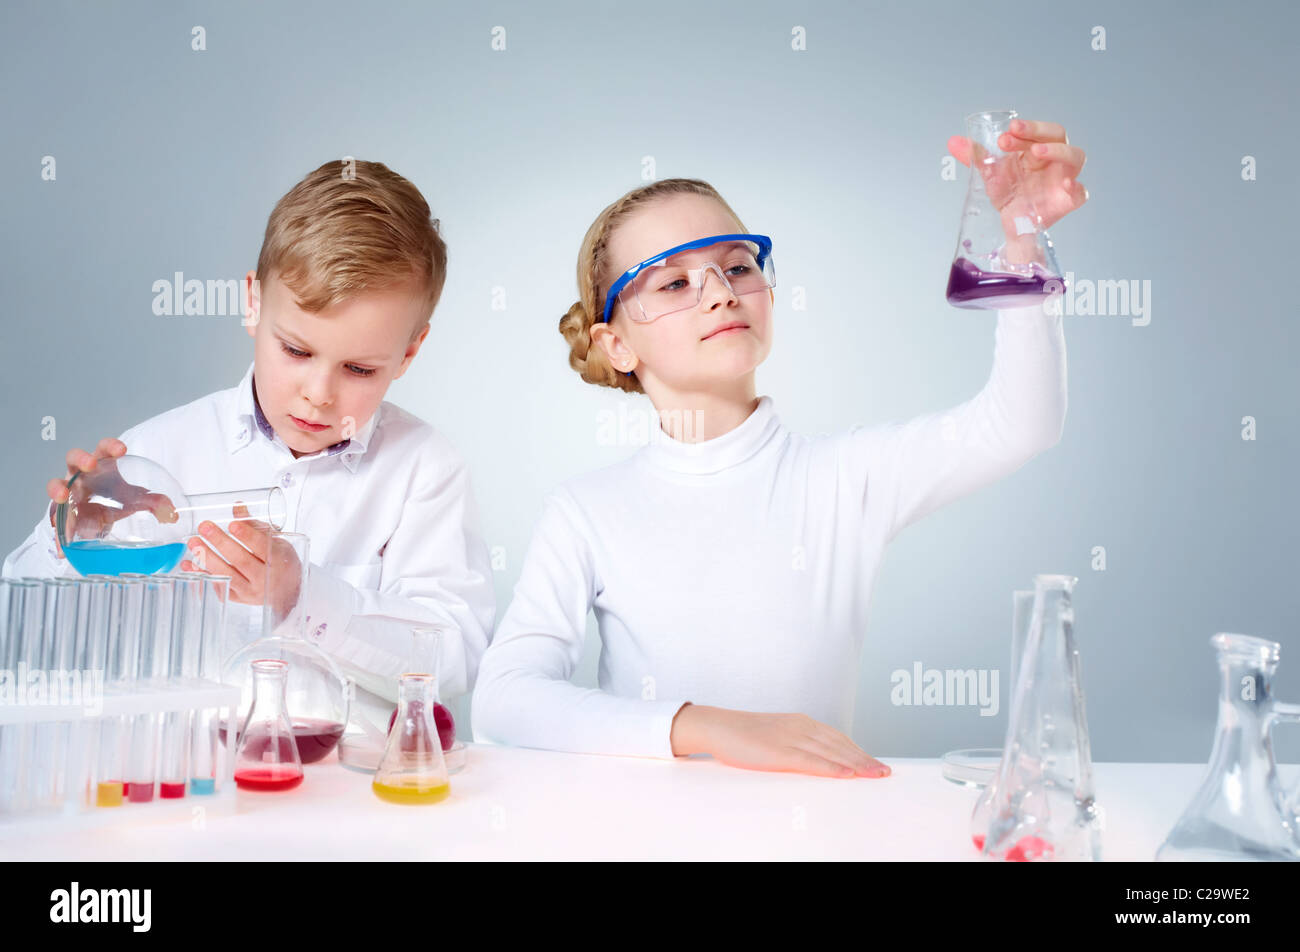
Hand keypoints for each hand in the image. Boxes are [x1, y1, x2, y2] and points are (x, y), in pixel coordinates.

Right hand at [46, 438, 177, 555]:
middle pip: (74, 459)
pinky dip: (58, 535)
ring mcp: (67, 492)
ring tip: (64, 496)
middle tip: (90, 464)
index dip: (110, 446)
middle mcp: (80, 475)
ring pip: (56, 485)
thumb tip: (171, 514)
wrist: (96, 518)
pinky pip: (56, 522)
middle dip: (81, 459)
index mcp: (99, 466)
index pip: (103, 449)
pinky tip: (62, 547)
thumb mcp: (133, 498)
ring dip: (58, 489)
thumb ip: (153, 502)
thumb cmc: (113, 498)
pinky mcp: (61, 513)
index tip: (122, 450)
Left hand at [180, 505, 299, 615]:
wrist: (288, 592)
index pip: (263, 548)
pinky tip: (189, 563)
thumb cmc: (281, 563)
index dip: (248, 536)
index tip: (233, 524)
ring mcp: (250, 591)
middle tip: (205, 527)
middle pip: (241, 561)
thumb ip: (255, 526)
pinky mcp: (238, 599)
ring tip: (193, 542)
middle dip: (221, 542)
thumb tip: (237, 506)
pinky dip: (202, 574)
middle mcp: (265, 579)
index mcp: (279, 561)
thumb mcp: (276, 542)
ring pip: (227, 575)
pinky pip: (218, 586)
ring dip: (207, 558)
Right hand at [670, 703, 890, 777]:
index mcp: (801, 722)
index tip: (875, 763)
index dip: (858, 751)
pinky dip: (831, 767)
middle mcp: (800, 726)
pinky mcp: (779, 750)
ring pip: (831, 752)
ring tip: (874, 775)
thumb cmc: (743, 735)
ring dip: (856, 764)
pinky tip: (845, 775)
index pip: (837, 738)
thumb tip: (815, 761)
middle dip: (864, 759)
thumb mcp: (775, 737)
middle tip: (884, 772)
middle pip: (840, 744)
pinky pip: (810, 760)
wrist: (716, 725)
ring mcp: (790, 737)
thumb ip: (796, 745)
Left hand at [948, 118, 1087, 252]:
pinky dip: (1076, 187)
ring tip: (1036, 151)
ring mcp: (1064, 178)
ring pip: (1076, 156)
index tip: (1002, 136)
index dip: (1024, 128)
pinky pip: (1081, 192)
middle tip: (1014, 133)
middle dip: (1036, 130)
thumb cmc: (1008, 193)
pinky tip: (1066, 184)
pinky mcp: (1069, 200)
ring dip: (1058, 151)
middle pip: (1058, 135)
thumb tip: (952, 141)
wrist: (1011, 226)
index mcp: (1036, 149)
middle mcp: (1053, 160)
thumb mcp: (990, 174)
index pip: (1037, 131)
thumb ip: (976, 157)